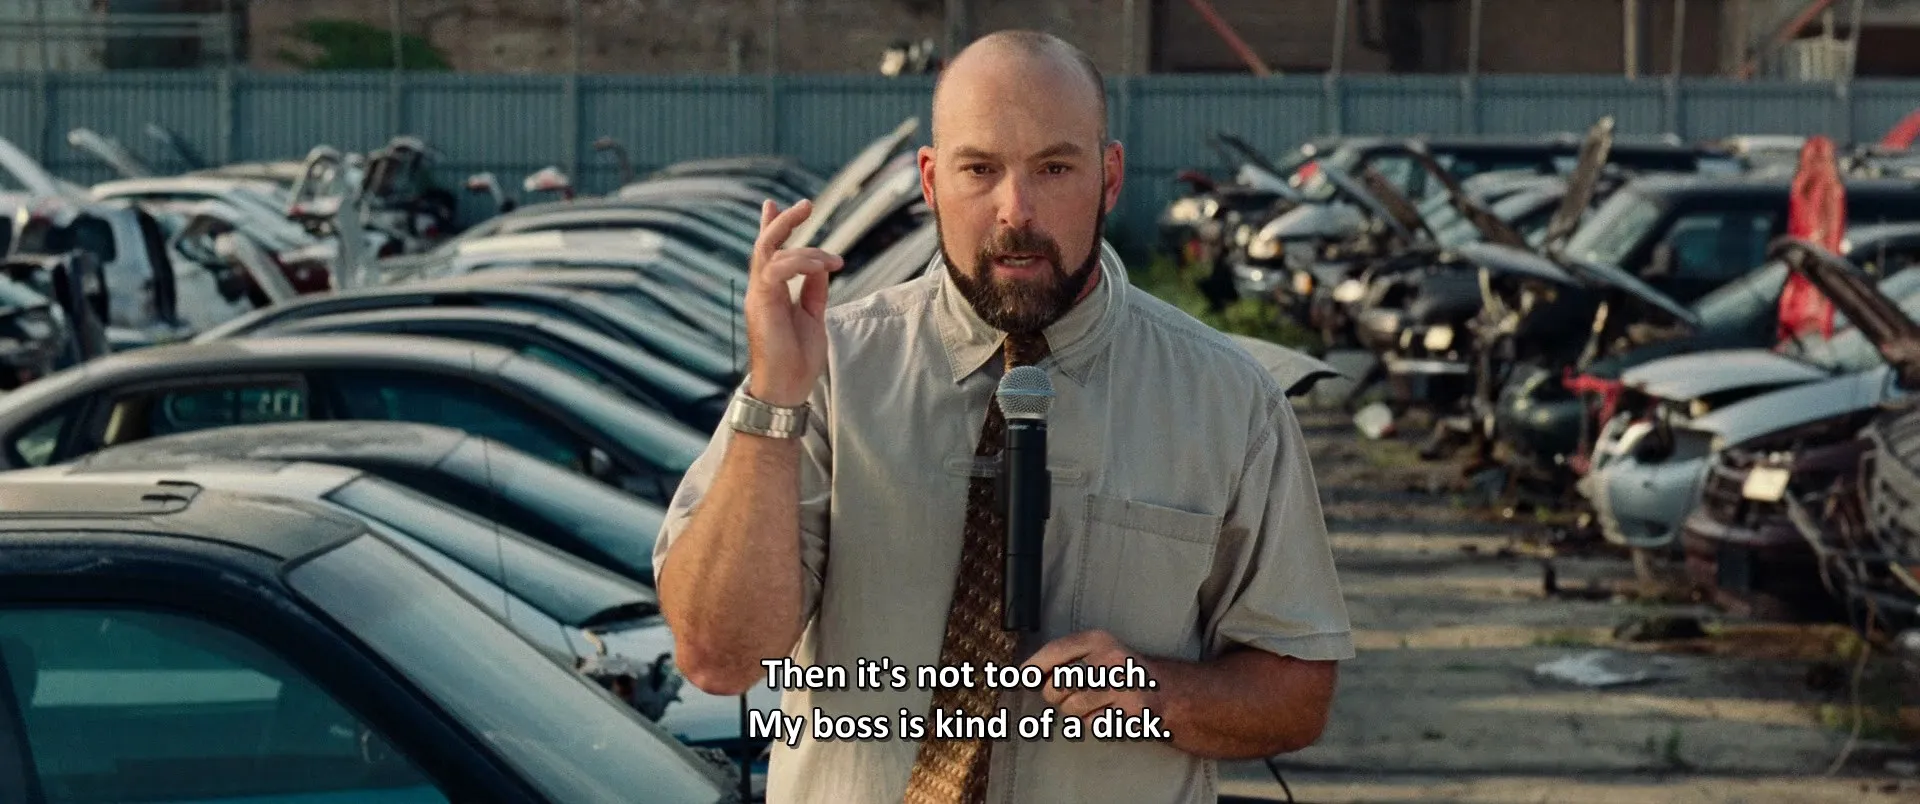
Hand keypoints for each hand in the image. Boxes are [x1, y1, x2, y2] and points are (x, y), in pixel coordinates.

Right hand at [744, 199, 843, 406]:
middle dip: (783, 222)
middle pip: (766, 245)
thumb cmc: (797, 358)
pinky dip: (801, 263)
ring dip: (805, 248)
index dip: (772, 228)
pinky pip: (777, 269)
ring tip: (834, 261)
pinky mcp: (762, 303)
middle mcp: (761, 289)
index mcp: (771, 291)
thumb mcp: (813, 317)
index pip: (770, 253)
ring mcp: (759, 295)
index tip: (773, 205)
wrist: (786, 387)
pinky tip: (822, 267)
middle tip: (806, 205)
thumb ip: (815, 290)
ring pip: (770, 252)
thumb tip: (823, 267)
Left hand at [1024, 630, 1163, 724]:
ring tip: (1095, 703)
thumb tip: (1022, 673)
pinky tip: (1110, 713)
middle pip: (1056, 686)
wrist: (1165, 691)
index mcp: (1098, 640)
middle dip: (1056, 696)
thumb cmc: (1117, 673)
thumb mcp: (1094, 652)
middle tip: (1071, 694)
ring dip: (1077, 712)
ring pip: (1071, 709)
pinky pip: (1092, 725)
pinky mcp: (1131, 711)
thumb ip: (1061, 659)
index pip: (1054, 651)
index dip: (1033, 666)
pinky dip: (1096, 723)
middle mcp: (1110, 659)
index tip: (1019, 678)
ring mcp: (1122, 686)